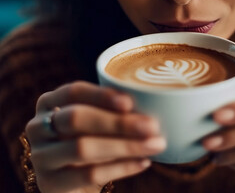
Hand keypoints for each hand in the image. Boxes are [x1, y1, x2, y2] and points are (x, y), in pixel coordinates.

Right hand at [26, 81, 165, 192]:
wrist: (74, 182)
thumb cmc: (92, 141)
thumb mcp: (99, 122)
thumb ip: (115, 111)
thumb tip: (153, 104)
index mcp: (50, 103)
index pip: (73, 92)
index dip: (101, 96)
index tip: (130, 102)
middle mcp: (38, 126)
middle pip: (76, 118)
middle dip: (117, 122)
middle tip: (152, 125)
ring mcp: (41, 156)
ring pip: (82, 147)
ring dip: (125, 146)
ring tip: (155, 144)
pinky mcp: (49, 183)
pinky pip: (89, 174)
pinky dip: (122, 167)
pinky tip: (144, 162)